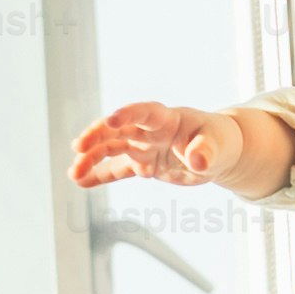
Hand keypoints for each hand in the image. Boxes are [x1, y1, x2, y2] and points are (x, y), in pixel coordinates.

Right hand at [73, 102, 232, 188]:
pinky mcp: (144, 164)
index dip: (127, 114)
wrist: (219, 152)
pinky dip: (100, 175)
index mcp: (168, 119)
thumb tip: (197, 160)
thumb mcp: (218, 146)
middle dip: (97, 137)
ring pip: (112, 149)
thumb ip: (206, 151)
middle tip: (78, 148)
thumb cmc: (220, 141)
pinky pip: (118, 169)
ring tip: (74, 173)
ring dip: (92, 159)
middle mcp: (151, 131)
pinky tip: (81, 180)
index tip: (109, 120)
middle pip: (119, 130)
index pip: (144, 112)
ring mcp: (145, 147)